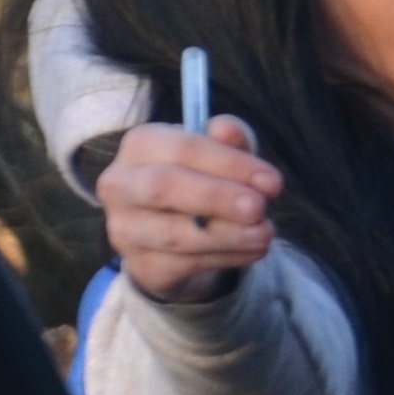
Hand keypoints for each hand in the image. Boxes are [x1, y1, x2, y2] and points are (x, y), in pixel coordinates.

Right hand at [97, 120, 279, 307]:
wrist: (176, 235)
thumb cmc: (202, 179)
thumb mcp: (221, 155)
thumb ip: (229, 141)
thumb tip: (228, 129)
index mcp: (140, 145)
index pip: (183, 148)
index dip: (230, 164)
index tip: (272, 181)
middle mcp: (121, 185)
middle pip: (163, 187)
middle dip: (218, 198)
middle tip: (260, 208)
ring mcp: (125, 229)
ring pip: (174, 234)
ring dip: (228, 235)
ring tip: (265, 234)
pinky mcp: (141, 265)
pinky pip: (184, 264)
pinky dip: (225, 257)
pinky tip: (253, 250)